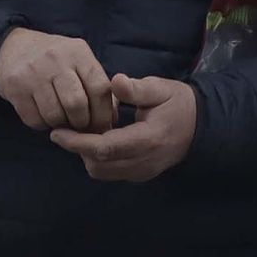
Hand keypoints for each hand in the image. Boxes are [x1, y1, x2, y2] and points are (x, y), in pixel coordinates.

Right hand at [0, 27, 115, 131]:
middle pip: (76, 105)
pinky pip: (34, 120)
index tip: (102, 126)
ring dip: (61, 126)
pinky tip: (44, 115)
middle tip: (80, 125)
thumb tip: (110, 120)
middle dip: (82, 123)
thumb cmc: (57, 61)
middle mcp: (55, 59)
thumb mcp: (80, 62)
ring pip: (54, 116)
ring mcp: (33, 73)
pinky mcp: (14, 87)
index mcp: (78, 52)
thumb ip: (98, 87)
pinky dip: (43, 125)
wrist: (14, 46)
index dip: (104, 113)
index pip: (100, 88)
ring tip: (62, 119)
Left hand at [50, 73, 197, 181]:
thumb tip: (115, 81)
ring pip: (101, 172)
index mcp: (148, 139)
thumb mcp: (161, 88)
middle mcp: (143, 162)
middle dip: (79, 148)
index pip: (106, 148)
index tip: (57, 133)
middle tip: (70, 127)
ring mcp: (142, 172)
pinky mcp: (139, 176)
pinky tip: (100, 140)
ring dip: (87, 155)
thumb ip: (137, 88)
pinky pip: (110, 172)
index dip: (78, 143)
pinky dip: (98, 159)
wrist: (200, 127)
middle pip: (98, 165)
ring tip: (86, 132)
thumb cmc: (178, 104)